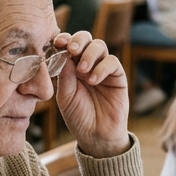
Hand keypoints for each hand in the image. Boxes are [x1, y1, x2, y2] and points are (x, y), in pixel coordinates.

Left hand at [53, 31, 128, 158]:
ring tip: (82, 70)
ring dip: (89, 54)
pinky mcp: (117, 77)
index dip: (64, 39)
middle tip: (72, 50)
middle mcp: (87, 63)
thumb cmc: (78, 117)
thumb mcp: (65, 96)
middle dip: (78, 41)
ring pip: (100, 46)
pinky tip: (93, 80)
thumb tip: (63, 53)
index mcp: (71, 66)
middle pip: (86, 39)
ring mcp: (103, 69)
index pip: (68, 45)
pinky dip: (102, 67)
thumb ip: (64, 75)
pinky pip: (112, 62)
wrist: (96, 136)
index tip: (58, 43)